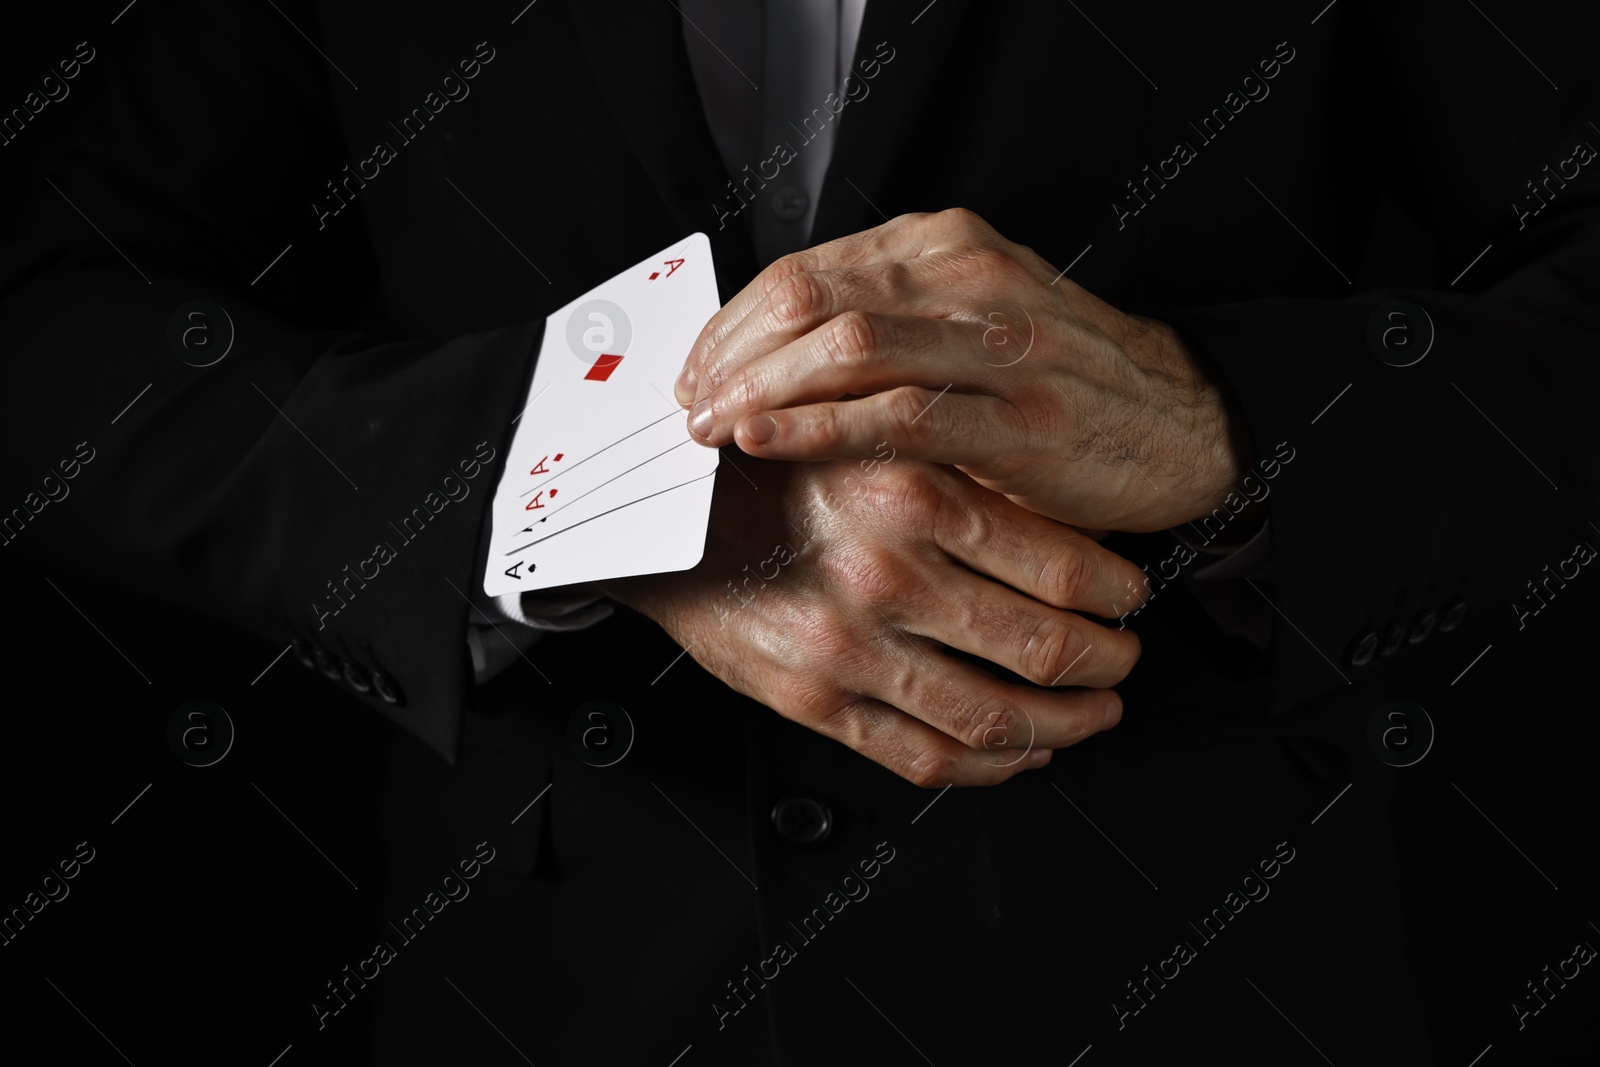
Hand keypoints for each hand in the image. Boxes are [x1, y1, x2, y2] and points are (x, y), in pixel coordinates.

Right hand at [598, 453, 1146, 786]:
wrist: (659, 519)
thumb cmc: (766, 469)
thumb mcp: (866, 436)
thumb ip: (955, 470)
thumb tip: (1056, 511)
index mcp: (914, 495)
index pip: (1063, 569)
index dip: (1119, 594)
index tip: (1130, 596)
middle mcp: (890, 577)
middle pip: (1048, 651)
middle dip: (1109, 664)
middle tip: (1123, 658)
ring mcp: (852, 651)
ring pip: (998, 718)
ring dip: (1066, 725)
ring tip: (1092, 714)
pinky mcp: (817, 702)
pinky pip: (926, 759)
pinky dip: (991, 769)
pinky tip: (1019, 753)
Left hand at [674, 208, 1254, 532]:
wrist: (1183, 421)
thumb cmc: (1059, 382)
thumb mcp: (969, 324)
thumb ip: (886, 326)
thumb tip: (774, 362)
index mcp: (942, 247)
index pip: (804, 271)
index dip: (732, 324)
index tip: (695, 371)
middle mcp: (964, 276)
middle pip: (808, 299)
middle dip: (730, 358)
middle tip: (685, 408)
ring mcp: (997, 341)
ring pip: (845, 346)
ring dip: (759, 391)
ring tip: (708, 430)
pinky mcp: (1019, 416)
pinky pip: (898, 414)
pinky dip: (819, 427)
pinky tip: (768, 441)